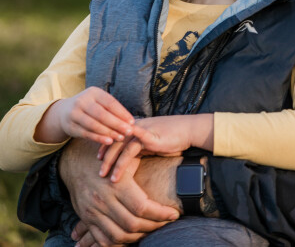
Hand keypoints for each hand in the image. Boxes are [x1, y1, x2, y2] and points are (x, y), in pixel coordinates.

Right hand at [36, 87, 135, 146]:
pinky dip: (98, 138)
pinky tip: (109, 141)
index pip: (110, 102)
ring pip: (94, 125)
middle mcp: (82, 101)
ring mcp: (74, 113)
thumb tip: (130, 121)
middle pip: (102, 114)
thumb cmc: (90, 107)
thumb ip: (112, 109)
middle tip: (129, 131)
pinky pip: (86, 133)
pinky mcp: (70, 126)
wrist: (64, 111)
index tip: (132, 122)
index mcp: (93, 92)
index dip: (122, 113)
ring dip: (108, 132)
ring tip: (120, 137)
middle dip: (117, 124)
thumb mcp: (99, 102)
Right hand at [59, 139, 178, 246]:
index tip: (173, 214)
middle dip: (153, 226)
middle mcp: (104, 200)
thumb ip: (143, 164)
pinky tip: (131, 237)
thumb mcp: (126, 157)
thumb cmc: (109, 158)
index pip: (142, 207)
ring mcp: (94, 212)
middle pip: (132, 224)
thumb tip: (171, 161)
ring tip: (151, 229)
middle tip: (165, 222)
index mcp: (117, 184)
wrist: (75, 163)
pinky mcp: (87, 220)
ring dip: (138, 237)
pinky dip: (119, 243)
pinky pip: (103, 239)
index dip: (160, 214)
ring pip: (119, 235)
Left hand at [99, 114, 213, 182]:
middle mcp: (136, 126)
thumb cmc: (172, 136)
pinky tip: (117, 171)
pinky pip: (131, 147)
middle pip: (113, 140)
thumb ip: (140, 147)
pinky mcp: (148, 136)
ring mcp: (142, 130)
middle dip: (104, 157)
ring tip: (105, 177)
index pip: (114, 134)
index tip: (98, 160)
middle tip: (98, 172)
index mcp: (135, 126)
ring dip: (111, 162)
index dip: (105, 146)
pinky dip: (122, 160)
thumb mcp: (152, 141)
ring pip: (119, 145)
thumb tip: (130, 158)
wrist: (188, 129)